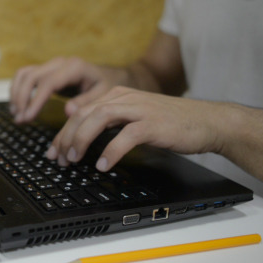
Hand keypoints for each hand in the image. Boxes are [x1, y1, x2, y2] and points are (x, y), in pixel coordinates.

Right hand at [9, 57, 128, 123]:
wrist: (107, 75)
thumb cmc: (106, 86)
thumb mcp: (103, 94)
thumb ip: (86, 102)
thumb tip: (67, 111)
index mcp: (74, 67)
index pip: (48, 83)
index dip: (35, 100)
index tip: (27, 118)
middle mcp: (59, 62)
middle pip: (31, 77)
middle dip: (22, 99)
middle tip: (20, 120)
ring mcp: (50, 65)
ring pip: (24, 74)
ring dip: (16, 94)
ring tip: (17, 115)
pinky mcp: (45, 70)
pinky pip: (24, 75)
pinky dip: (17, 89)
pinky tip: (18, 106)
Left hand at [45, 86, 225, 170]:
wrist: (208, 122)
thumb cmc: (171, 124)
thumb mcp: (135, 118)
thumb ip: (112, 124)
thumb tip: (85, 141)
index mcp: (117, 95)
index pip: (81, 111)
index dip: (63, 132)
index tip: (54, 151)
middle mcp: (125, 97)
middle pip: (84, 114)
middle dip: (66, 137)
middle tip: (59, 159)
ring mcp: (139, 108)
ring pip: (100, 118)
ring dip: (82, 140)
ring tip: (74, 160)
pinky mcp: (153, 123)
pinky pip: (126, 136)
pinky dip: (111, 151)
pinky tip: (103, 166)